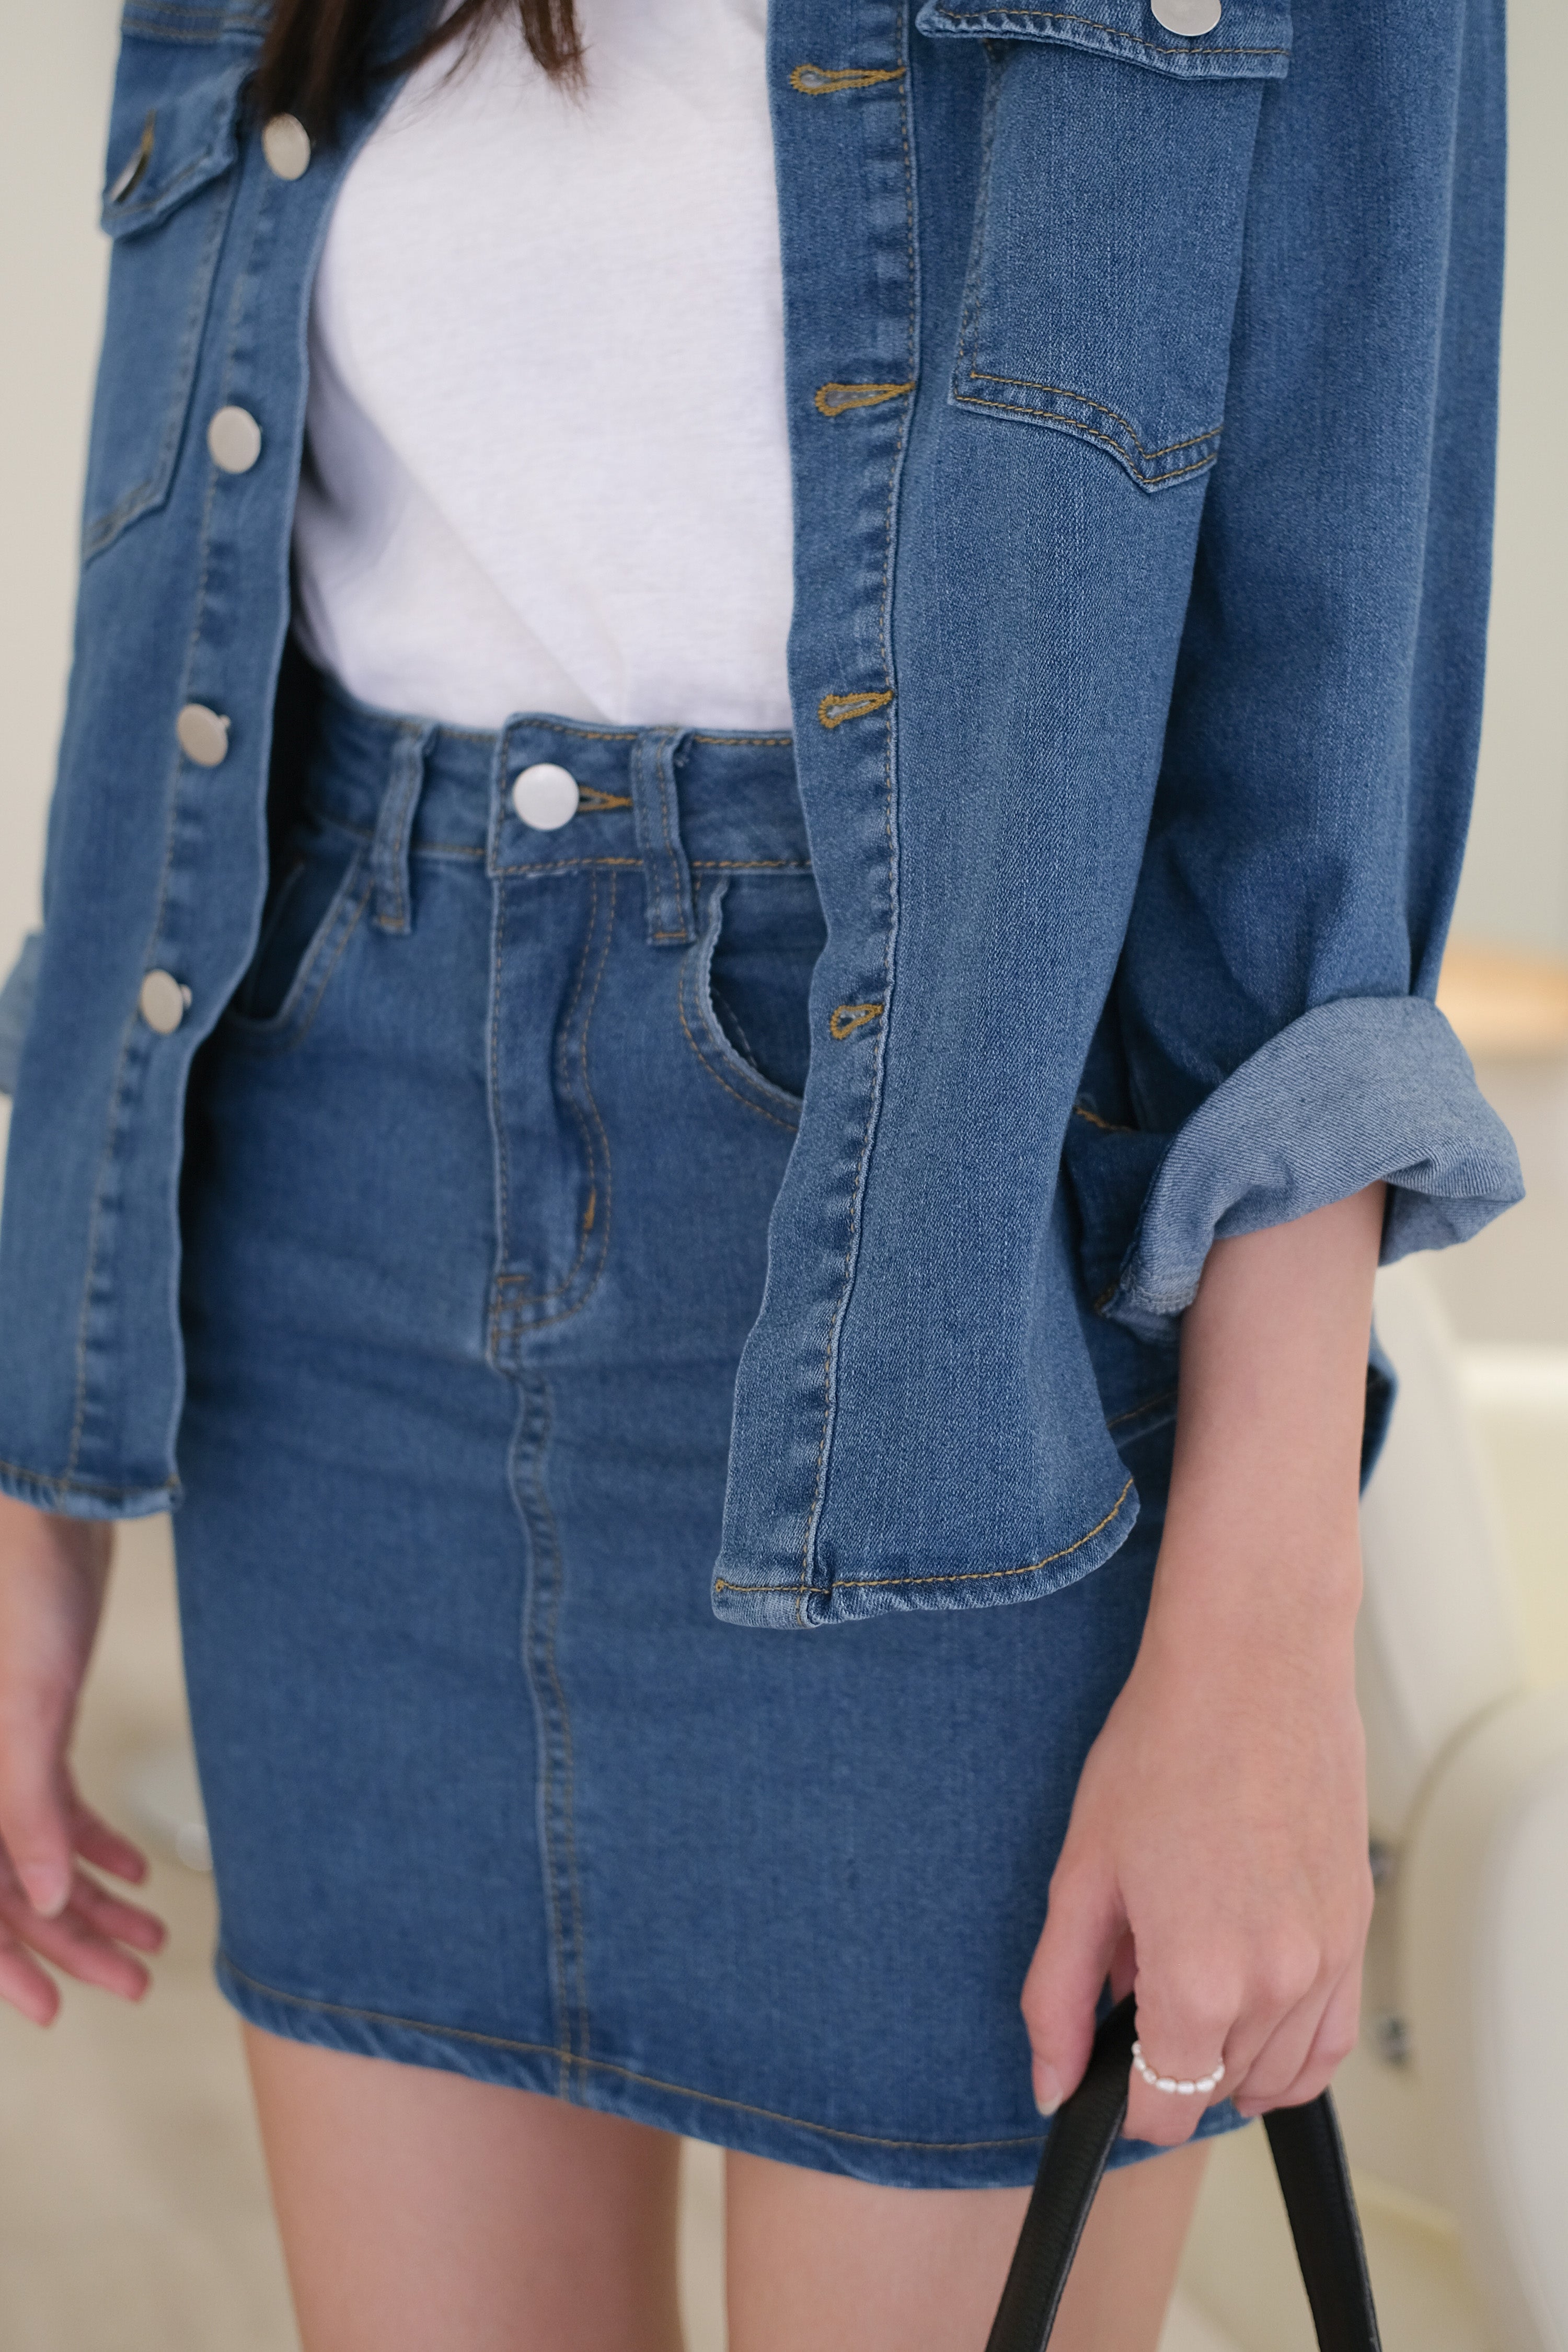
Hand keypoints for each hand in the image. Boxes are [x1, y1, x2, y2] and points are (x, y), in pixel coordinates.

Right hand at [0, 1494, 165, 2022]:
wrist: (51, 1515)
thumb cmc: (24, 1593)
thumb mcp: (26, 1709)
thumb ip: (24, 1806)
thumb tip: (42, 1897)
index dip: (6, 1963)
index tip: (51, 2009)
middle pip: (11, 1888)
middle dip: (69, 1943)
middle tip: (130, 1981)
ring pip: (39, 1853)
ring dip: (91, 1901)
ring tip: (148, 1938)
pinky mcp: (33, 1726)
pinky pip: (54, 1807)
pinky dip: (93, 1845)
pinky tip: (134, 1873)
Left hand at [1021, 1570, 1370, 2145]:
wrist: (1252, 1666)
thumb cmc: (1162, 1750)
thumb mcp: (1081, 1874)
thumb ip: (1058, 1994)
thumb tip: (1051, 2085)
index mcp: (1199, 1980)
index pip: (1159, 2110)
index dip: (1119, 2097)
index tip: (1104, 2058)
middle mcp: (1275, 1986)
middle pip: (1214, 2092)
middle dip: (1166, 2060)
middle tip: (1137, 1976)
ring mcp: (1328, 1961)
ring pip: (1274, 2074)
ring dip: (1226, 2053)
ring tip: (1189, 1967)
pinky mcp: (1357, 1931)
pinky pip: (1330, 2040)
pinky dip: (1288, 2046)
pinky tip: (1250, 1998)